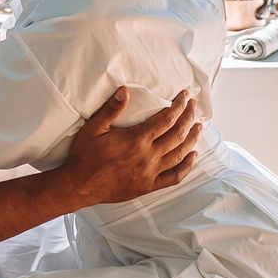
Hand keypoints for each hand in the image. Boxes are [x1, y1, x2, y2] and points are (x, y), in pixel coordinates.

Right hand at [61, 88, 200, 208]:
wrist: (79, 186)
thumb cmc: (84, 156)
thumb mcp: (93, 128)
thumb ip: (111, 109)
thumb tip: (125, 90)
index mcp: (136, 140)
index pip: (166, 119)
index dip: (178, 105)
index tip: (184, 95)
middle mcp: (148, 156)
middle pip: (177, 134)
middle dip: (188, 117)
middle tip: (193, 105)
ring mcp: (150, 173)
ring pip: (180, 154)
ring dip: (192, 138)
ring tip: (198, 126)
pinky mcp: (149, 186)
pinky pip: (174, 177)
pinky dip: (187, 166)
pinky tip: (192, 156)